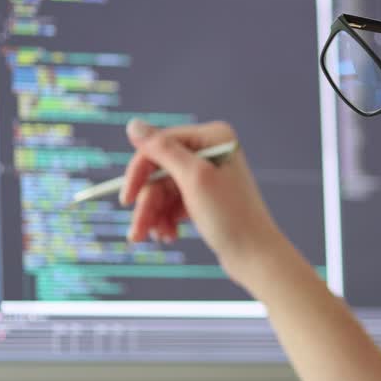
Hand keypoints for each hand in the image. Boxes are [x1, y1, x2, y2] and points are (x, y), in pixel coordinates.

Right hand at [119, 119, 286, 286]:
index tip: (126, 199)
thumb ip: (162, 150)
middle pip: (159, 172)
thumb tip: (133, 125)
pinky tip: (169, 236)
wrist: (254, 255)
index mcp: (212, 137)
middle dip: (147, 203)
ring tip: (158, 239)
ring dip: (153, 215)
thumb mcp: (194, 179)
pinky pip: (172, 203)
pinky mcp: (204, 196)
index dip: (139, 172)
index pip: (159, 145)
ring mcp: (207, 175)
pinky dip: (165, 220)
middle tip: (137, 233)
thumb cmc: (230, 216)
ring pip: (162, 191)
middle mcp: (210, 151)